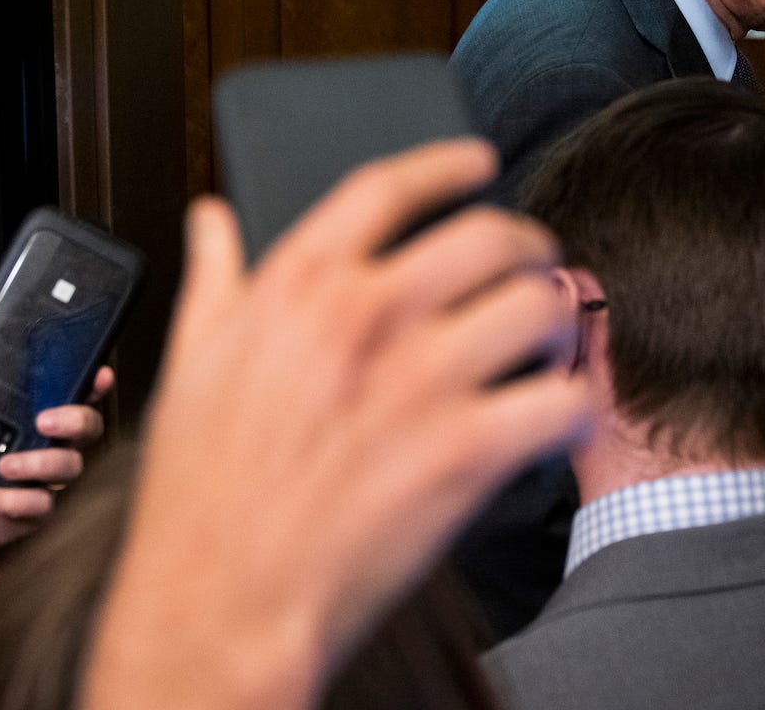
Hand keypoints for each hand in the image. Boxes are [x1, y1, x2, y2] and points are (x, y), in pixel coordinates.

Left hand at [0, 349, 112, 630]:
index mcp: (24, 416)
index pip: (71, 392)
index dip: (92, 383)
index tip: (96, 374)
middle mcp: (41, 445)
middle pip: (88, 427)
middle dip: (76, 420)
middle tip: (43, 421)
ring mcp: (39, 480)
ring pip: (70, 466)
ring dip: (42, 462)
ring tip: (4, 466)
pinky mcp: (30, 514)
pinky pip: (41, 506)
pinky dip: (17, 500)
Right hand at [86, 140, 595, 709]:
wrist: (222, 604)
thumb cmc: (202, 497)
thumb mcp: (188, 364)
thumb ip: (215, 280)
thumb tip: (213, 220)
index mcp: (298, 286)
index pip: (388, 187)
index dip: (445, 165)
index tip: (477, 162)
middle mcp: (368, 316)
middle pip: (488, 235)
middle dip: (525, 247)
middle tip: (532, 270)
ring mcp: (424, 380)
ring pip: (540, 306)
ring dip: (558, 321)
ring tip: (550, 346)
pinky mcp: (469, 449)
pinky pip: (563, 399)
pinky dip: (576, 405)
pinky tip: (564, 414)